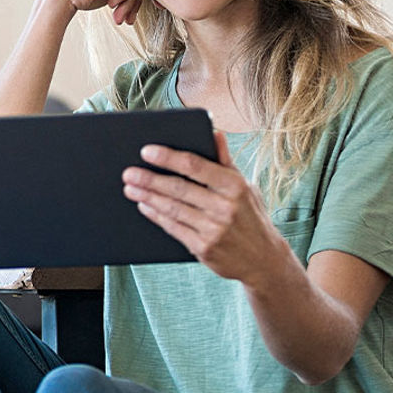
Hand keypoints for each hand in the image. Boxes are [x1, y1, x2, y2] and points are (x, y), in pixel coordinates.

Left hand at [121, 131, 287, 284]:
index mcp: (235, 186)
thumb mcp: (245, 187)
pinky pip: (173, 228)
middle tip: (128, 172)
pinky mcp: (204, 248)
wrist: (263, 260)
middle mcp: (225, 207)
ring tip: (130, 188)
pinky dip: (156, 216)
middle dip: (150, 179)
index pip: (195, 166)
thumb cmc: (251, 217)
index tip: (146, 151)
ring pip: (172, 208)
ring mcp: (214, 229)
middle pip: (178, 188)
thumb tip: (214, 132)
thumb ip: (225, 162)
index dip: (168, 158)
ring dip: (147, 197)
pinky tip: (144, 207)